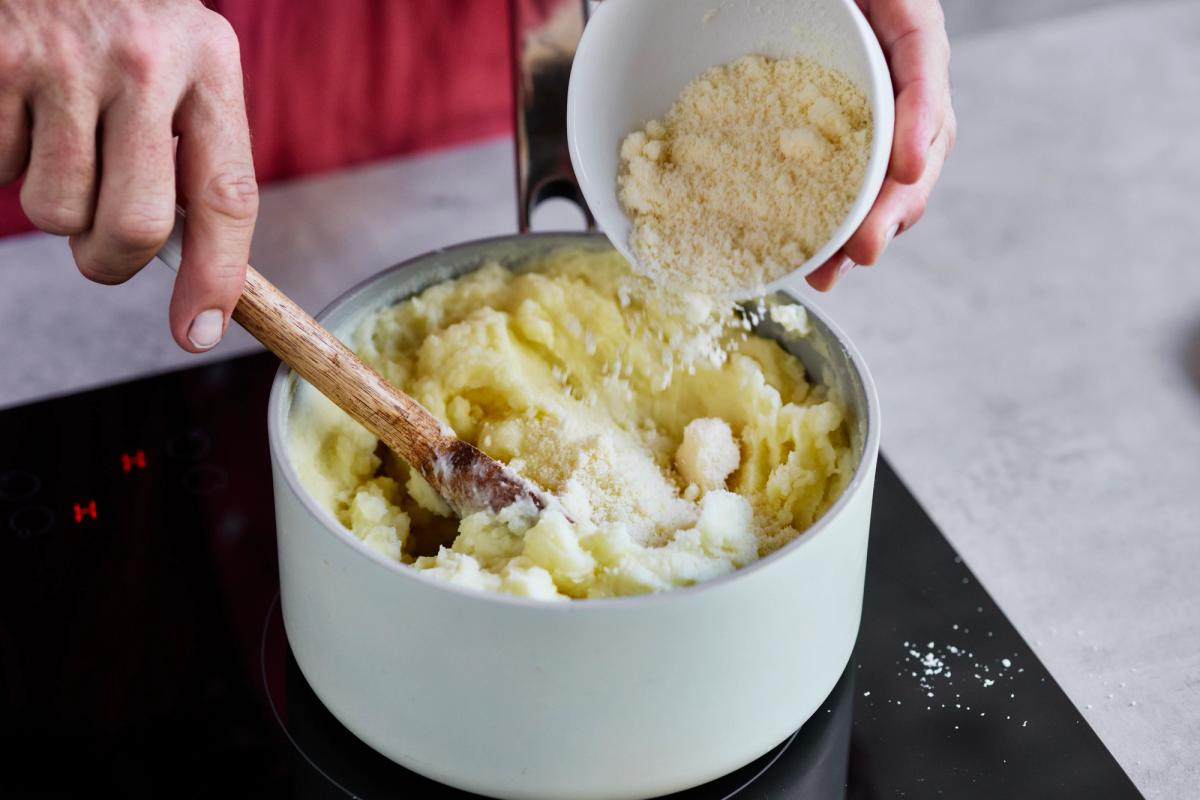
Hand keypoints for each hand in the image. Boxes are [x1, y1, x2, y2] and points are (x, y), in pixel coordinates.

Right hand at [0, 0, 257, 350]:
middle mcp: (146, 61)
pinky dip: (6, 159)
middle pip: (138, 226)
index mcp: (210, 64)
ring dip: (56, 205)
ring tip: (61, 142)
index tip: (198, 332)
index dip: (217, 277)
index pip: (229, 197)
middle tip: (103, 248)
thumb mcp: (183, 65)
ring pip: (59, 212)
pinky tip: (24, 111)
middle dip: (114, 261)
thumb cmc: (125, 22)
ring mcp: (65, 60)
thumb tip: (198, 272)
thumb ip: (193, 152)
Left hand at [806, 0, 955, 291]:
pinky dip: (838, 226)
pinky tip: (818, 261)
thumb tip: (845, 53)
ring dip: (866, 232)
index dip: (920, 122)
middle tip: (864, 248)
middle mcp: (903, 74)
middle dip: (892, 205)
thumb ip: (865, 7)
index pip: (922, 70)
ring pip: (892, 180)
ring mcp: (881, 112)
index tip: (908, 167)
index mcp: (908, 25)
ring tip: (834, 270)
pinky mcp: (847, 140)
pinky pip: (853, 185)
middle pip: (918, 145)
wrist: (799, 3)